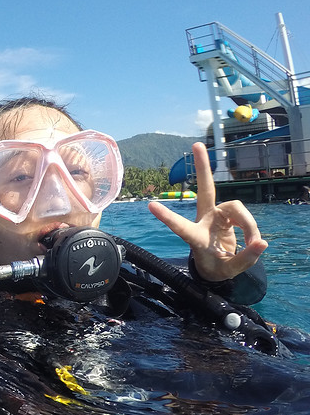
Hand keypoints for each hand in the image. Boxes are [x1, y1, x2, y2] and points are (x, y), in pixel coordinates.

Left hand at [147, 142, 266, 280]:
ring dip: (249, 225)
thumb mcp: (229, 270)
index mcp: (195, 237)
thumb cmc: (217, 267)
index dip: (168, 217)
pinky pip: (244, 214)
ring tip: (254, 244)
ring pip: (236, 207)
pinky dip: (252, 228)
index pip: (180, 226)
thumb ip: (246, 258)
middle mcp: (204, 220)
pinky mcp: (228, 215)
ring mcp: (217, 215)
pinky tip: (254, 242)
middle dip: (202, 168)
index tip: (151, 205)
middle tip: (196, 144)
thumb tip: (262, 242)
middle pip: (205, 190)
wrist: (218, 267)